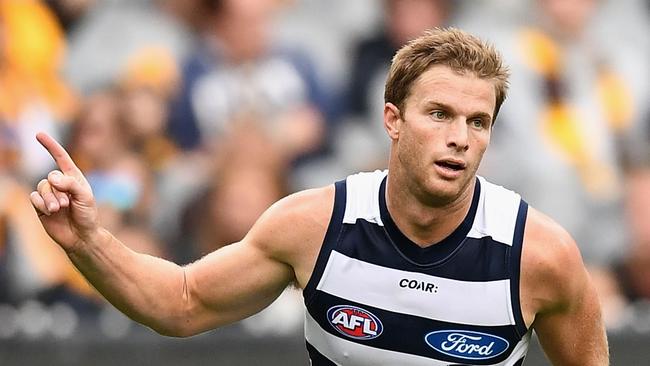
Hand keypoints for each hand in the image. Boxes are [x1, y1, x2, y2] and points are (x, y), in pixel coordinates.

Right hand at [29, 132, 100, 252]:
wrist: (80, 236)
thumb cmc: (87, 214)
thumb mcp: (84, 196)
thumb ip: (70, 184)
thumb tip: (51, 177)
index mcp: (73, 177)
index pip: (60, 157)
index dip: (50, 145)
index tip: (39, 134)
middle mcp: (59, 184)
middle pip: (50, 176)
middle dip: (58, 191)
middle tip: (68, 204)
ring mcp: (49, 194)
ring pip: (41, 187)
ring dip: (50, 199)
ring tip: (60, 210)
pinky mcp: (40, 206)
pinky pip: (34, 197)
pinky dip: (41, 204)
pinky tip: (50, 213)